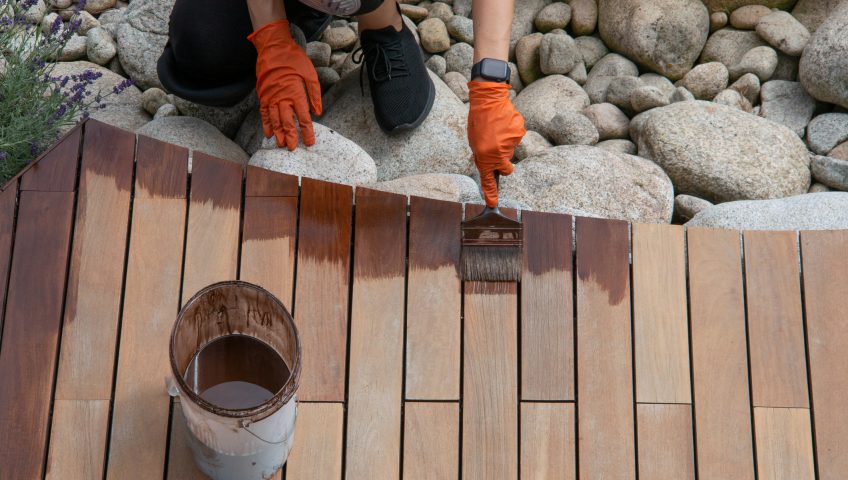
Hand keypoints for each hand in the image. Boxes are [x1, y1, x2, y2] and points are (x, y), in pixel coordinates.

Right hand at [247, 19, 321, 150]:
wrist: (273, 48)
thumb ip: (314, 94)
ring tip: (281, 145)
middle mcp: (282, 98)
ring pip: (274, 120)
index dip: (307, 132)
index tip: (310, 142)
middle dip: (290, 137)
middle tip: (293, 149)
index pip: (304, 118)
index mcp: (296, 94)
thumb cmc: (293, 59)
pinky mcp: (263, 95)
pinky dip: (266, 124)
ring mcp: (271, 98)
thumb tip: (318, 112)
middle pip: (287, 123)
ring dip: (278, 134)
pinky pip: (264, 113)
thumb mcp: (310, 73)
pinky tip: (267, 134)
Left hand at [467, 81, 525, 207]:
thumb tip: (491, 164)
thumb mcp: (474, 142)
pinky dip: (511, 133)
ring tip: (496, 129)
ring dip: (505, 143)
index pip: (488, 179)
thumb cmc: (478, 121)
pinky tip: (504, 124)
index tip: (493, 203)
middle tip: (495, 148)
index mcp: (484, 156)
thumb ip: (483, 156)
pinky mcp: (520, 133)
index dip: (491, 193)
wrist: (488, 99)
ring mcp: (511, 143)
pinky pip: (516, 138)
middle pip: (506, 169)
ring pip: (511, 151)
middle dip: (503, 163)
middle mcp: (499, 153)